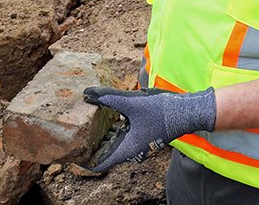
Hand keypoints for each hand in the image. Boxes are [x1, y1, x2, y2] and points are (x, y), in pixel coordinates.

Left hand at [82, 86, 215, 172]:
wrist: (187, 112)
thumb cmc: (162, 111)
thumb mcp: (132, 102)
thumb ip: (108, 98)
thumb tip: (87, 94)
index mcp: (127, 150)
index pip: (98, 164)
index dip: (83, 159)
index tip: (70, 150)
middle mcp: (131, 151)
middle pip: (104, 153)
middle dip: (89, 144)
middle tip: (73, 132)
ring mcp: (138, 144)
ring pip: (113, 143)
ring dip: (100, 135)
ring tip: (84, 122)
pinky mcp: (142, 135)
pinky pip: (122, 135)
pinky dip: (111, 129)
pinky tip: (105, 114)